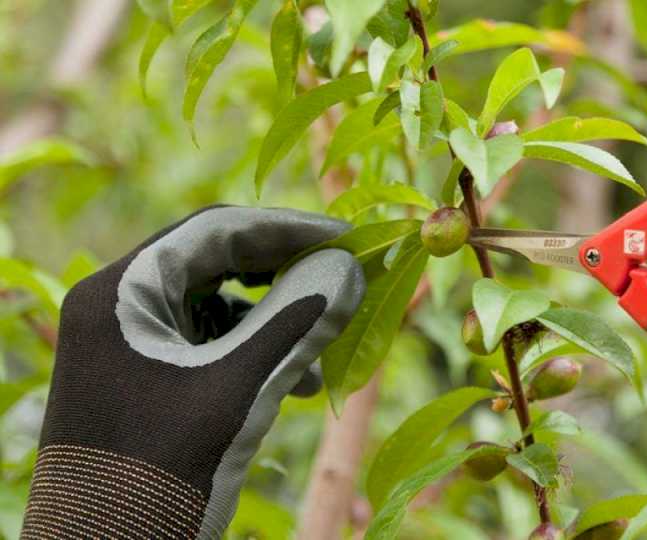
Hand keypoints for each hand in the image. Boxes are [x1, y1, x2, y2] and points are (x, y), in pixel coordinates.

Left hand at [21, 206, 364, 538]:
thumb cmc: (159, 475)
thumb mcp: (237, 391)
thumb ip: (295, 323)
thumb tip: (351, 270)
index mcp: (119, 294)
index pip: (212, 231)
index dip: (286, 228)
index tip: (346, 236)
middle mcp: (119, 308)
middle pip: (216, 264)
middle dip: (285, 273)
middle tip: (345, 274)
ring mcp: (131, 346)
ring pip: (219, 307)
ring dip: (277, 319)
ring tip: (326, 344)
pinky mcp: (148, 380)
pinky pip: (213, 346)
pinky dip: (259, 353)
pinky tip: (299, 381)